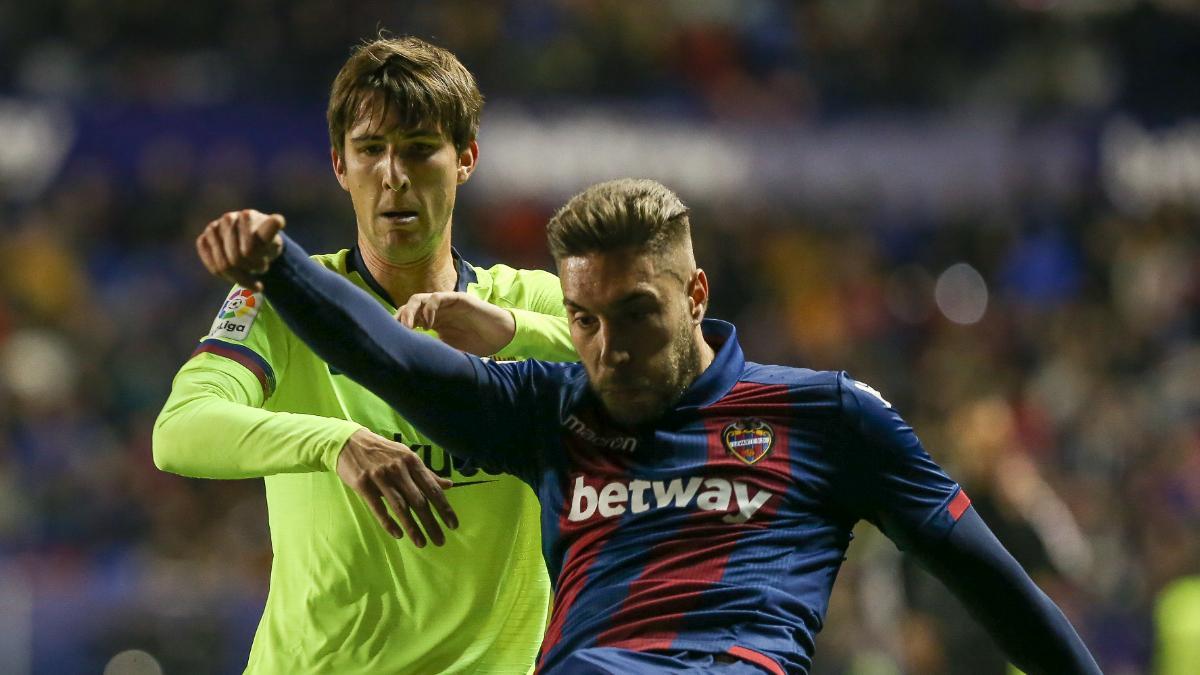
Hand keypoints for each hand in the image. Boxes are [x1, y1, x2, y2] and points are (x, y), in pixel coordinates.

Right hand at [196, 209, 285, 290]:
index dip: (258, 262)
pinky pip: (211, 266)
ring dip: (239, 276)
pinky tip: (236, 276)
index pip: (250, 250)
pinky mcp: (203, 240)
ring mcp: (213, 228)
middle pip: (236, 259)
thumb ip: (273, 234)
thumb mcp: (274, 241)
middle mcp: (229, 219)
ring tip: (250, 272)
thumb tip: (278, 220)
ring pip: (223, 265)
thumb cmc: (266, 242)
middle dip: (250, 269)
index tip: (266, 267)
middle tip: (261, 269)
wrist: (254, 243)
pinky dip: (225, 276)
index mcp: (248, 216)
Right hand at [336, 429, 457, 545]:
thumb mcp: (406, 457)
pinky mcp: (363, 484)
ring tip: (421, 543)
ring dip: (412, 527)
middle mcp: (398, 469)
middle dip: (431, 523)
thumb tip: (449, 485)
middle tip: (440, 541)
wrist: (349, 442)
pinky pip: (378, 508)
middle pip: (418, 501)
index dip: (444, 508)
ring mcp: (380, 477)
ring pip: (400, 506)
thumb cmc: (382, 451)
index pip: (432, 488)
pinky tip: (398, 535)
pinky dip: (388, 522)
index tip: (453, 525)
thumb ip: (426, 473)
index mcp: (412, 461)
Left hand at [396, 291, 516, 355]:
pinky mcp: (457, 299)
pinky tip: (428, 323)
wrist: (501, 337)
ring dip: (410, 311)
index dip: (397, 325)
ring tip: (408, 326)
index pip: (409, 318)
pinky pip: (437, 297)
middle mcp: (437, 311)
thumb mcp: (449, 351)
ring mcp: (446, 304)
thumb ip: (432, 349)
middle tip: (397, 332)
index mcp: (433, 322)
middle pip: (410, 307)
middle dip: (400, 317)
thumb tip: (410, 362)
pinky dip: (429, 308)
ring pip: (420, 298)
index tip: (390, 339)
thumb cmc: (477, 345)